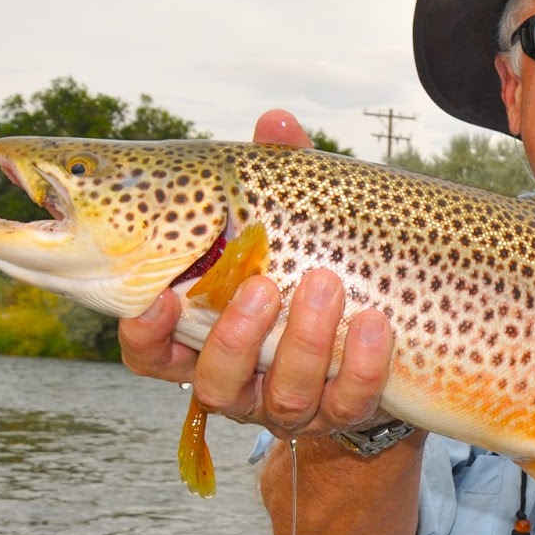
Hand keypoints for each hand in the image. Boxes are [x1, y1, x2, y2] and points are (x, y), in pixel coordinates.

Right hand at [118, 110, 396, 437]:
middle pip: (217, 380)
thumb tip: (275, 121)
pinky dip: (362, 365)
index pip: (150, 352)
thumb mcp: (292, 217)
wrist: (388, 319)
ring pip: (285, 397)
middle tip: (264, 284)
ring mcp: (292, 403)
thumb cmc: (314, 257)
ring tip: (326, 285)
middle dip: (237, 336)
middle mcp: (241, 379)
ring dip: (304, 342)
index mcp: (204, 335)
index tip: (158, 296)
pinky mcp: (346, 413)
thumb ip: (277, 175)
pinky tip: (376, 323)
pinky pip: (350, 403)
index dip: (145, 332)